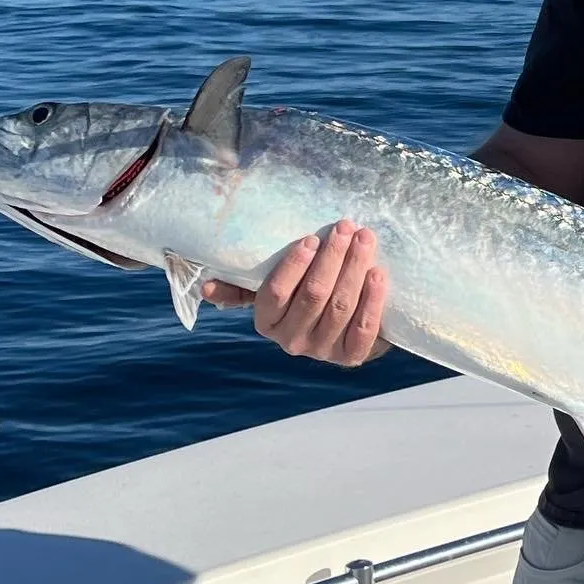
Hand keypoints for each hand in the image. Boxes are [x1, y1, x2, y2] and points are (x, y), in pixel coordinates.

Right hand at [202, 219, 390, 366]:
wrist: (345, 329)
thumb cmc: (306, 295)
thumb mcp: (277, 291)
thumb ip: (244, 286)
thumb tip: (206, 287)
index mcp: (267, 322)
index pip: (275, 293)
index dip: (293, 266)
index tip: (311, 238)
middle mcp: (291, 341)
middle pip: (313, 295)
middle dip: (332, 257)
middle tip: (346, 228)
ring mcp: (322, 351)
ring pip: (340, 305)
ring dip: (354, 269)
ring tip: (365, 239)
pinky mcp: (351, 356)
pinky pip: (363, 328)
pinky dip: (372, 300)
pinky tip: (378, 274)